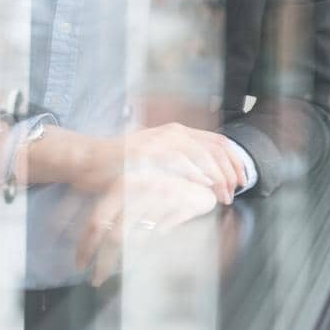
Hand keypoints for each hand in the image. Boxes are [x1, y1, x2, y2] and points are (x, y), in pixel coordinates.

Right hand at [60, 124, 245, 204]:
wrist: (88, 160)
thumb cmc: (123, 165)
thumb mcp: (158, 159)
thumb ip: (181, 163)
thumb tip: (208, 179)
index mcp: (180, 133)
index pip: (219, 143)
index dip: (235, 162)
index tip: (242, 181)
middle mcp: (173, 133)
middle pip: (216, 149)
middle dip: (229, 172)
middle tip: (233, 194)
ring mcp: (160, 141)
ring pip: (201, 155)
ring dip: (216, 177)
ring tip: (221, 196)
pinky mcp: (147, 152)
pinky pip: (177, 161)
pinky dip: (193, 173)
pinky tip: (201, 186)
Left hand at [75, 171, 219, 285]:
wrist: (199, 176)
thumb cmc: (159, 186)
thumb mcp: (132, 190)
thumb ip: (111, 209)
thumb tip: (80, 235)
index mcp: (122, 185)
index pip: (97, 221)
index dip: (85, 246)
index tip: (80, 265)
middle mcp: (139, 190)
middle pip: (115, 235)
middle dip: (103, 261)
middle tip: (95, 280)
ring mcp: (162, 198)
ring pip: (137, 239)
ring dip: (125, 261)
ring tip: (117, 274)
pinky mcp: (181, 206)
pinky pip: (160, 234)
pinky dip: (150, 247)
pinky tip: (141, 259)